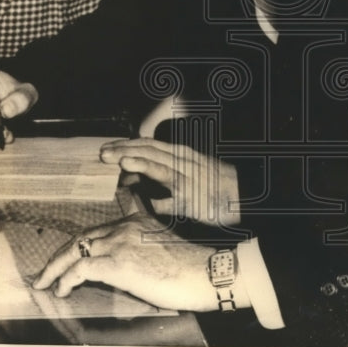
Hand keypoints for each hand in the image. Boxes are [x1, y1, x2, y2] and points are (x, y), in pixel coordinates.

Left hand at [32, 213, 238, 311]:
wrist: (203, 273)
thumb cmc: (187, 268)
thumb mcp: (159, 250)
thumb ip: (137, 251)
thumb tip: (118, 271)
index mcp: (135, 221)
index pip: (97, 231)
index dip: (78, 245)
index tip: (67, 259)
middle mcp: (125, 226)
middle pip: (81, 238)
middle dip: (59, 256)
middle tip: (46, 271)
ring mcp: (120, 243)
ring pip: (75, 251)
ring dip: (55, 268)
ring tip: (45, 282)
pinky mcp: (118, 262)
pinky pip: (81, 268)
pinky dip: (67, 279)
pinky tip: (63, 289)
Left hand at [100, 138, 240, 226]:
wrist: (245, 196)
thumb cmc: (216, 186)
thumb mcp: (192, 172)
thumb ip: (165, 173)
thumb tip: (135, 181)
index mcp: (181, 155)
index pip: (148, 145)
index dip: (127, 145)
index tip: (109, 148)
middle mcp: (183, 163)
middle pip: (149, 151)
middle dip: (124, 150)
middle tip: (102, 153)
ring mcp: (187, 181)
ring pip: (158, 167)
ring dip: (137, 163)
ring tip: (119, 162)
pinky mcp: (191, 201)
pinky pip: (170, 201)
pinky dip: (155, 200)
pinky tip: (142, 200)